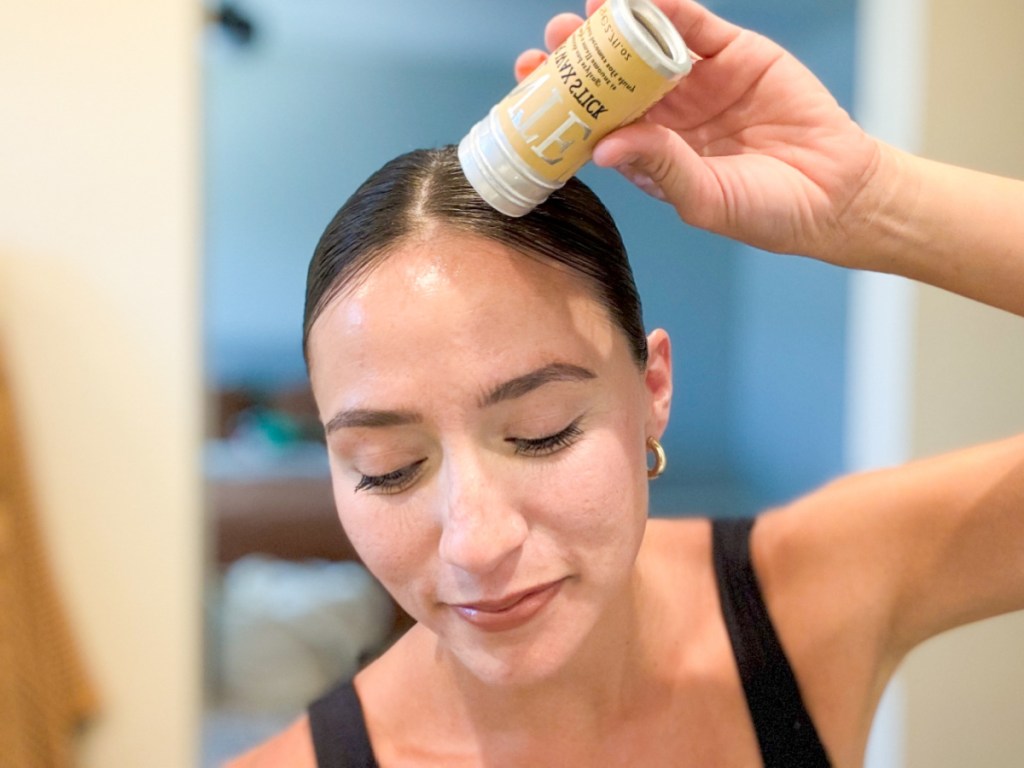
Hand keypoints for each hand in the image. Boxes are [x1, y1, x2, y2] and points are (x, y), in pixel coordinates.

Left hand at [515, 0, 885, 266]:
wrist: (835, 193)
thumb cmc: (764, 211)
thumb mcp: (704, 198)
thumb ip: (659, 168)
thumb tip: (602, 150)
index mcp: (650, 153)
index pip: (595, 123)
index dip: (563, 105)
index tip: (528, 89)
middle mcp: (667, 114)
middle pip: (611, 80)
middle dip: (578, 60)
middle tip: (550, 44)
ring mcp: (698, 82)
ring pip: (646, 47)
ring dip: (615, 27)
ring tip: (585, 13)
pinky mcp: (733, 54)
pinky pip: (695, 25)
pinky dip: (669, 9)